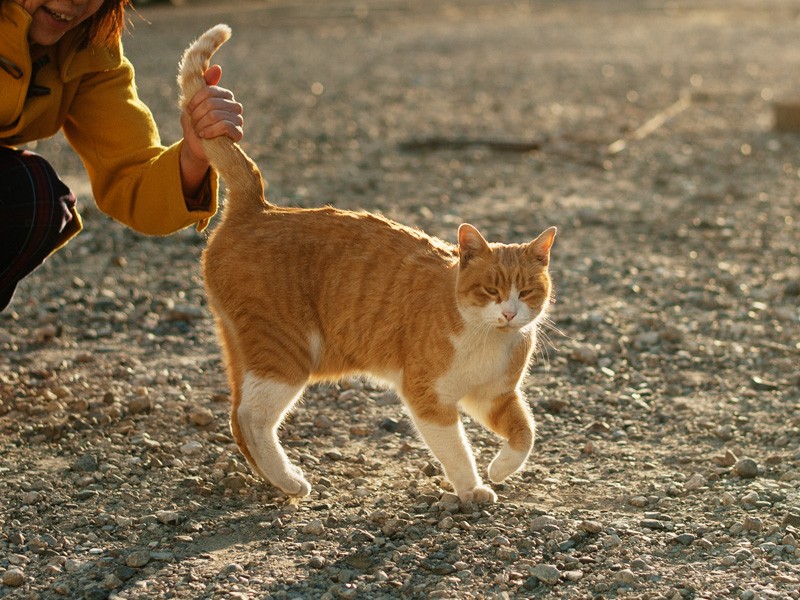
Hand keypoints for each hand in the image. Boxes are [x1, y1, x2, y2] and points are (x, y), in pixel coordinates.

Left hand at [179, 65, 243, 196]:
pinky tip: (204, 135)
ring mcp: (238, 119)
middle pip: (211, 103)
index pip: (209, 91)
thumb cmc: (195, 123)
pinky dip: (210, 130)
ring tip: (199, 130)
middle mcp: (234, 106)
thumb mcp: (194, 103)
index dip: (195, 101)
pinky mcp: (238, 133)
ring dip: (201, 124)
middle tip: (194, 123)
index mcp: (225, 96)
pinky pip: (224, 125)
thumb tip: (218, 68)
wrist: (197, 147)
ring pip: (215, 115)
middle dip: (197, 115)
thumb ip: (204, 86)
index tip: (188, 110)